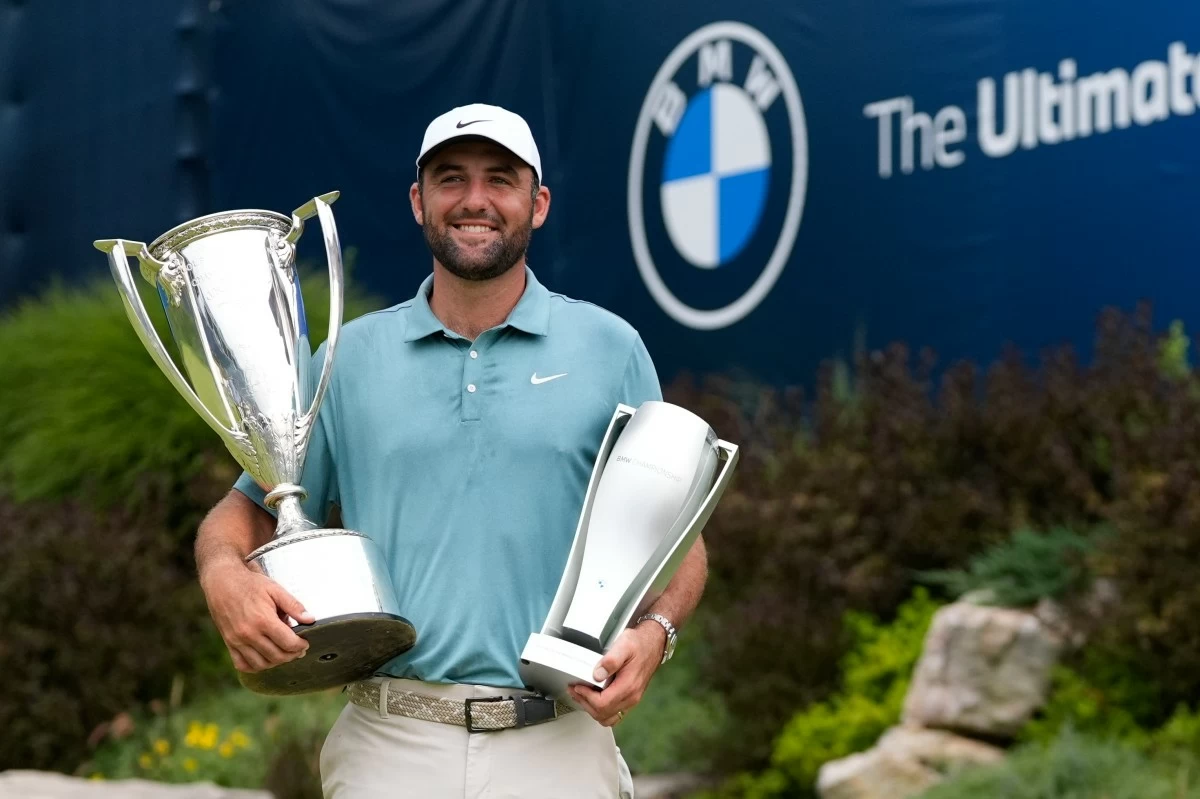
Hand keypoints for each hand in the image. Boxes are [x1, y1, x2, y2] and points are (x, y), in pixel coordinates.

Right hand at [200, 559, 314, 672]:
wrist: (222, 582)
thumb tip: (310, 620)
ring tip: (284, 652)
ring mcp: (237, 641)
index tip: (305, 642)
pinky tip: (265, 658)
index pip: (288, 643)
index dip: (301, 646)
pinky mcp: (228, 643)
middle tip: (298, 649)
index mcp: (263, 620)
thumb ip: (294, 606)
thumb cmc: (250, 584)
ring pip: (261, 664)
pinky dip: (256, 666)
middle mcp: (249, 634)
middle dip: (292, 655)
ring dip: (276, 662)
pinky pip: (243, 664)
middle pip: (277, 656)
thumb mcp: (275, 589)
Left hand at [568, 622, 665, 726]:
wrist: (654, 643)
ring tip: (581, 696)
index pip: (602, 704)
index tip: (578, 686)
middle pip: (603, 714)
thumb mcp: (624, 645)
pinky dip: (601, 710)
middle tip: (574, 691)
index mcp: (628, 686)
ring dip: (591, 709)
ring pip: (607, 718)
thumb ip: (611, 660)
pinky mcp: (630, 698)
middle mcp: (631, 697)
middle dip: (585, 703)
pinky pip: (614, 714)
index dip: (586, 697)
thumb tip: (597, 675)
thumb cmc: (640, 643)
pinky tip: (594, 698)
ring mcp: (631, 700)